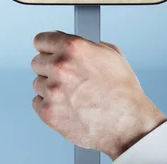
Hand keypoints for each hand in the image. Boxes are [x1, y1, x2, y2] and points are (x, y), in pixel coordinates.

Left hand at [30, 31, 166, 160]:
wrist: (130, 126)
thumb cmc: (123, 92)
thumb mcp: (111, 55)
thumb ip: (84, 44)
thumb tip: (67, 42)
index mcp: (73, 47)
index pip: (40, 40)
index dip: (46, 47)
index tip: (47, 53)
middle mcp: (60, 66)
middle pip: (36, 62)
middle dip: (49, 68)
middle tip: (66, 78)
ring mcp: (52, 90)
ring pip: (37, 83)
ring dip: (50, 88)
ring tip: (72, 96)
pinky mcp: (48, 112)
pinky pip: (37, 103)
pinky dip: (49, 106)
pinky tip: (67, 107)